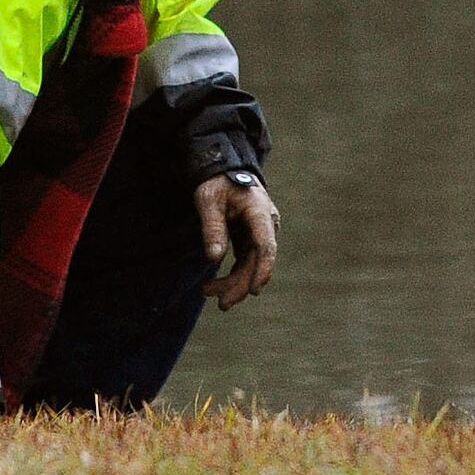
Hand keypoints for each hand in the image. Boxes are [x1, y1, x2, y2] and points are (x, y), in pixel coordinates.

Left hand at [196, 173, 277, 309]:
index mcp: (259, 212)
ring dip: (234, 283)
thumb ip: (212, 227)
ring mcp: (259, 232)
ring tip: (209, 294)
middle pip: (258, 261)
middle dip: (241, 284)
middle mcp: (265, 224)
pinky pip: (245, 261)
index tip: (254, 290)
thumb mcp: (208, 201)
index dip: (262, 269)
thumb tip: (214, 259)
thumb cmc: (215, 182)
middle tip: (222, 304)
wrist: (222, 171)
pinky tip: (216, 286)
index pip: (266, 246)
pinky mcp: (250, 238)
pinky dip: (232, 275)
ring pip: (252, 264)